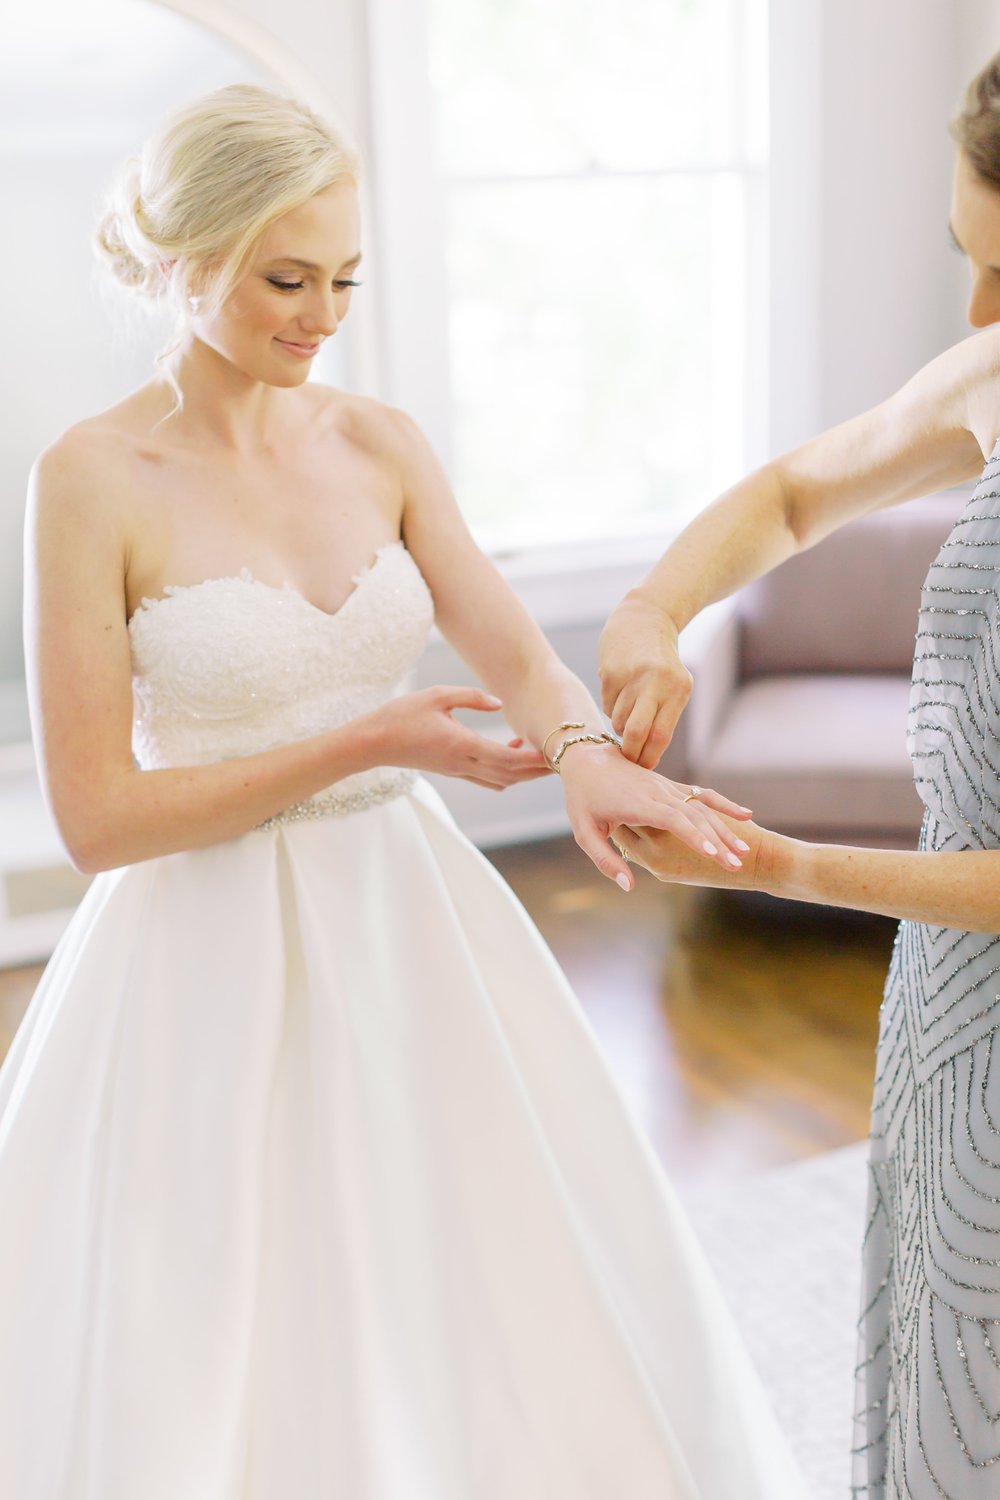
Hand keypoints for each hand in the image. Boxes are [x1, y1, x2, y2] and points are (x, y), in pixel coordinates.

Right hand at [370, 686, 550, 788]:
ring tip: (543, 761)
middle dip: (537, 771)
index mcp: (462, 745)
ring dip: (523, 774)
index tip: (554, 754)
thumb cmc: (403, 715)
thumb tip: (499, 704)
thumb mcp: (437, 695)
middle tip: (561, 762)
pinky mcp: (452, 771)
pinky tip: (511, 753)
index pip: (507, 758)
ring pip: (500, 780)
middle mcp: (463, 764)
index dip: (533, 759)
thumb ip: (472, 698)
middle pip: (510, 774)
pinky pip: (486, 778)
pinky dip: (505, 772)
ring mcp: (458, 771)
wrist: (374, 742)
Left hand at [557, 741, 752, 889]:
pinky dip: (724, 805)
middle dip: (718, 841)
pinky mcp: (671, 786)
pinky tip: (745, 816)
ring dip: (724, 829)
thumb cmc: (582, 799)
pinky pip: (702, 795)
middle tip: (738, 864)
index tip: (713, 854)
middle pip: (695, 817)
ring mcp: (666, 787)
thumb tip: (628, 886)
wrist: (585, 758)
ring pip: (702, 808)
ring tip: (745, 851)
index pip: (673, 820)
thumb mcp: (583, 832)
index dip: (694, 837)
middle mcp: (657, 793)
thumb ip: (605, 860)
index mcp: (637, 804)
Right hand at [598, 592, 691, 767]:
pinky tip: (620, 692)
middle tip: (628, 761)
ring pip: (618, 721)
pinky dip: (612, 708)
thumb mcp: (675, 686)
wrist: (643, 620)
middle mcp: (655, 682)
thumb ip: (665, 717)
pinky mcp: (609, 672)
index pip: (661, 735)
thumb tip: (646, 756)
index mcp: (678, 689)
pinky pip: (607, 706)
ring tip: (629, 712)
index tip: (644, 770)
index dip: (650, 757)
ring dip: (621, 727)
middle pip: (636, 732)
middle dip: (630, 753)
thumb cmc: (662, 663)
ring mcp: (630, 677)